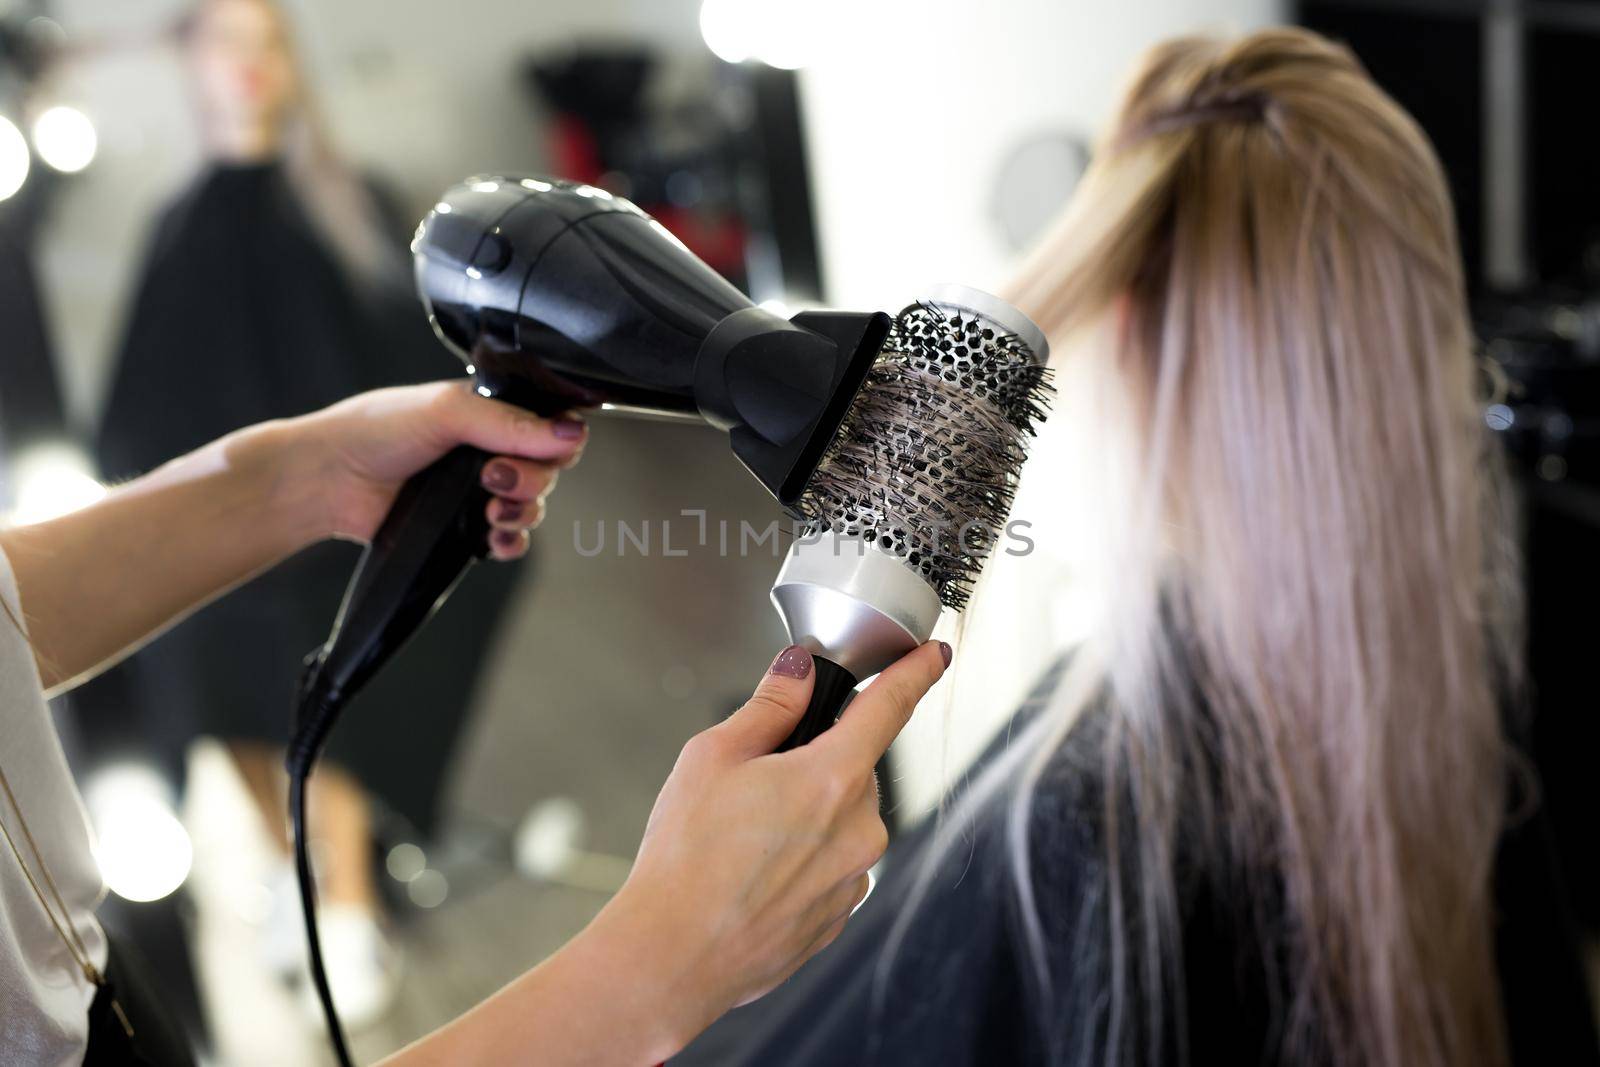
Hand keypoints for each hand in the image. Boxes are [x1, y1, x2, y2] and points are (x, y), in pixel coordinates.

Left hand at [287, 381, 586, 559]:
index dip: (555, 442)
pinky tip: (496, 538)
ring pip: (533, 508)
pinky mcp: (464, 531)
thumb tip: (570, 434)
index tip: (540, 450)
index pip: (550, 428)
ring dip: (522, 512)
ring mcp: (477, 494)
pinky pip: (510, 542)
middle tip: (494, 479)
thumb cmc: (375, 431)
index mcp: (489, 416)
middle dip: (531, 479)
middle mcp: (488, 453)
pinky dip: (512, 543)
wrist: (327, 480)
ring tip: (491, 511)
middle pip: (547, 471)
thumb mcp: (447, 411)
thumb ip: (510, 423)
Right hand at [595, 640, 951, 1051]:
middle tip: (753, 784)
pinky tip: (752, 876)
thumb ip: (769, 706)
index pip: (891, 707)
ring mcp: (853, 880)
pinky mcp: (838, 919)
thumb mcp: (712, 757)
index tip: (934, 656)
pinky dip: (802, 862)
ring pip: (842, 822)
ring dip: (808, 818)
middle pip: (854, 769)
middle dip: (815, 764)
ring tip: (743, 842)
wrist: (672, 956)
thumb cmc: (686, 859)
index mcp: (833, 778)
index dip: (915, 672)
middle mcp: (858, 830)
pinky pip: (831, 869)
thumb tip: (800, 672)